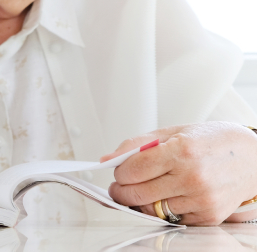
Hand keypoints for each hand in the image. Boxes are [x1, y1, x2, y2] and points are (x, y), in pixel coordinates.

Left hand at [101, 122, 256, 224]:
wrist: (253, 158)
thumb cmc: (211, 142)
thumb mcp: (173, 131)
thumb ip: (137, 144)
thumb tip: (108, 159)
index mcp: (181, 151)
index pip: (132, 169)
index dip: (119, 172)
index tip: (118, 171)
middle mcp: (192, 177)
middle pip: (137, 194)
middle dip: (121, 191)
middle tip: (119, 187)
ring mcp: (201, 199)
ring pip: (152, 210)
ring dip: (140, 202)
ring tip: (143, 190)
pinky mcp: (208, 216)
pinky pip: (172, 219)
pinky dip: (163, 210)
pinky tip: (168, 196)